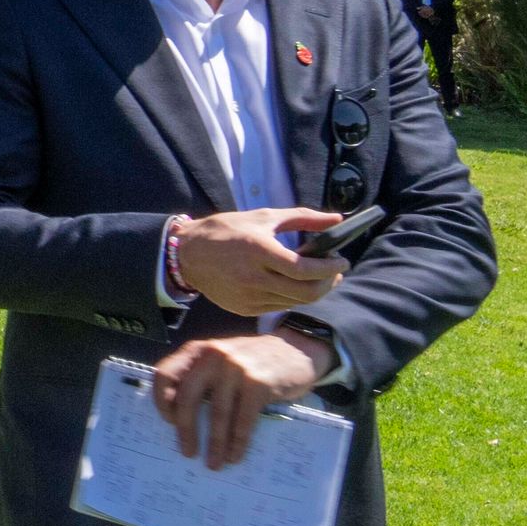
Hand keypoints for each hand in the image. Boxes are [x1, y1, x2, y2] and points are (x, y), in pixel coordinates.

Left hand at [152, 330, 330, 467]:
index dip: (162, 401)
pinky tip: (235, 455)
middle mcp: (213, 356)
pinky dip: (238, 442)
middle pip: (187, 397)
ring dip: (215, 443)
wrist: (297, 349)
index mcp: (197, 351)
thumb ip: (201, 377)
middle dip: (186, 429)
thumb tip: (180, 418)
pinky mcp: (258, 383)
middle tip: (188, 453)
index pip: (164, 375)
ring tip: (214, 463)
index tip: (168, 422)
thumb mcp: (221, 360)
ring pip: (217, 413)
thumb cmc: (253, 362)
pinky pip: (243, 420)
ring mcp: (235, 368)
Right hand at [170, 207, 343, 313]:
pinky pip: (279, 307)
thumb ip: (303, 218)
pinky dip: (293, 297)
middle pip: (306, 292)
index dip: (329, 268)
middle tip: (335, 272)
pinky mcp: (244, 309)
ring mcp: (248, 296)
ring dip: (313, 291)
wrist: (185, 253)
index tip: (341, 260)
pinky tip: (292, 284)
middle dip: (328, 283)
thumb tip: (337, 219)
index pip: (305, 269)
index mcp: (258, 250)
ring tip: (316, 277)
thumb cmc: (225, 230)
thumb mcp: (262, 216)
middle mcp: (253, 277)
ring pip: (296, 302)